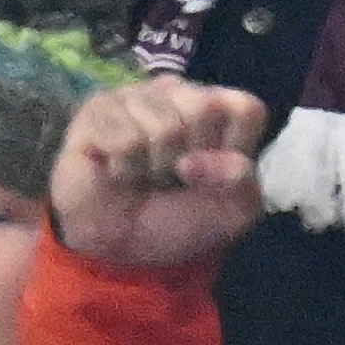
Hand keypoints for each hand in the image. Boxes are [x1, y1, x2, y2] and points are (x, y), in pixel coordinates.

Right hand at [48, 78, 270, 272]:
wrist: (118, 251)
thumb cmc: (175, 222)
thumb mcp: (229, 214)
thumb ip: (244, 183)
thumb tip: (224, 160)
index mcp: (217, 108)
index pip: (247, 109)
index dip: (235, 151)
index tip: (214, 176)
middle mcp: (177, 92)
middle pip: (204, 109)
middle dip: (190, 162)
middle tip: (170, 178)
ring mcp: (136, 96)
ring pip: (165, 127)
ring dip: (154, 170)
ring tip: (142, 176)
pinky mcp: (98, 110)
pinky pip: (125, 139)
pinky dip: (125, 170)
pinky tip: (117, 172)